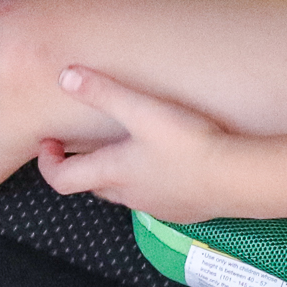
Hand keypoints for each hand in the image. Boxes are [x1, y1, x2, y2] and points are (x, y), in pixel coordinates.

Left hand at [36, 66, 243, 223]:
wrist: (238, 179)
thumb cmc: (188, 144)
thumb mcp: (143, 110)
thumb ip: (104, 92)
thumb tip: (65, 76)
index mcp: (113, 173)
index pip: (62, 179)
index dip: (49, 162)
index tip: (50, 142)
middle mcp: (129, 195)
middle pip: (93, 185)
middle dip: (84, 164)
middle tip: (86, 141)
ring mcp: (156, 206)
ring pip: (125, 192)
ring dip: (118, 173)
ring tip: (130, 147)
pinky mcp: (182, 210)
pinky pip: (156, 197)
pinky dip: (151, 181)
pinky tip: (170, 163)